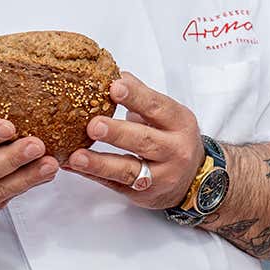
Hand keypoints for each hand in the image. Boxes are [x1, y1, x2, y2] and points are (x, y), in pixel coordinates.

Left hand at [65, 70, 203, 209]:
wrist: (195, 180)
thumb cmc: (174, 139)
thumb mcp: (168, 115)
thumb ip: (143, 97)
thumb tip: (118, 76)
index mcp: (179, 123)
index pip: (157, 107)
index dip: (136, 97)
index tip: (114, 87)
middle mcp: (174, 150)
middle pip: (144, 141)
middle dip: (117, 133)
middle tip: (93, 125)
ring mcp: (160, 176)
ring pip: (129, 170)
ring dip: (100, 163)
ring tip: (77, 156)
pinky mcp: (144, 194)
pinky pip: (115, 185)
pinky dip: (92, 175)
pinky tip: (73, 166)